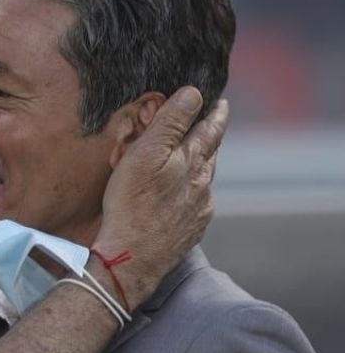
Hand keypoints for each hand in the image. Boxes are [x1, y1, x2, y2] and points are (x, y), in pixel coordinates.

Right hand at [94, 86, 228, 307]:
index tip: (221, 102)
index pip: (211, 130)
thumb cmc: (131, 204)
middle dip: (209, 137)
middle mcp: (203, 184)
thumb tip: (194, 94)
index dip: (216, 114)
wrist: (131, 258)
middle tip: (208, 124)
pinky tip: (179, 195)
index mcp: (193, 162)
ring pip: (204, 179)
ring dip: (199, 165)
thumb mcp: (144, 154)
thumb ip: (170, 123)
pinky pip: (197, 203)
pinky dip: (191, 192)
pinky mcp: (192, 230)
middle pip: (210, 154)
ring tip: (190, 158)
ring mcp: (200, 209)